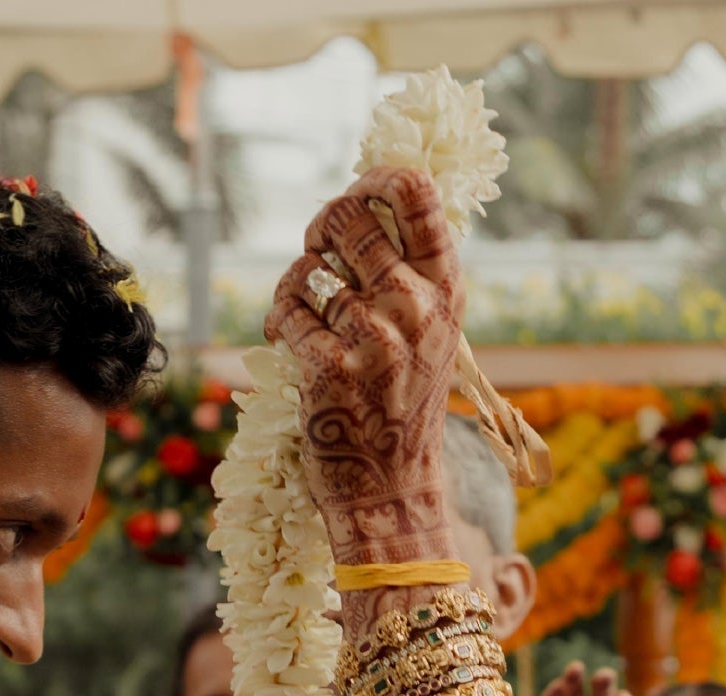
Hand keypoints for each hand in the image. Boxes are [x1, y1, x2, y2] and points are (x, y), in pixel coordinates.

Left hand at [264, 166, 465, 564]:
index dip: (375, 178)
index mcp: (447, 287)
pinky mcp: (332, 369)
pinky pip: (286, 309)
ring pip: (310, 267)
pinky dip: (278, 319)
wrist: (391, 487)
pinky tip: (289, 339)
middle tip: (318, 249)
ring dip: (295, 284)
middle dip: (322, 227)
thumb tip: (360, 203)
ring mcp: (377, 339)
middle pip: (350, 216)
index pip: (417, 192)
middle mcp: (417, 306)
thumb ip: (408, 270)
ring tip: (304, 313)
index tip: (358, 194)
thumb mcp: (429, 329)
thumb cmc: (401, 400)